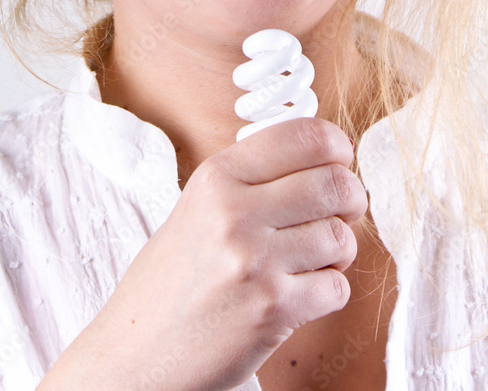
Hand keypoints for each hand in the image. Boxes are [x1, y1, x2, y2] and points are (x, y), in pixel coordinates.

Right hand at [37, 117, 366, 390]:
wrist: (136, 352)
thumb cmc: (172, 279)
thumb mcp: (198, 206)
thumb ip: (252, 178)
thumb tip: (322, 154)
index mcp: (217, 177)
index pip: (303, 136)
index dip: (335, 145)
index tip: (339, 158)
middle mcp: (235, 213)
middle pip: (334, 183)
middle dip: (351, 197)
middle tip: (344, 209)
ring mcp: (255, 262)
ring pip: (341, 237)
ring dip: (339, 250)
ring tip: (312, 258)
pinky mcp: (272, 310)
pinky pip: (338, 287)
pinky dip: (329, 291)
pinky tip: (301, 292)